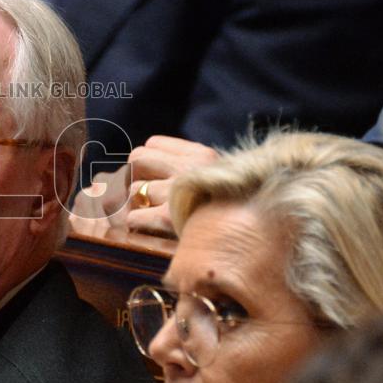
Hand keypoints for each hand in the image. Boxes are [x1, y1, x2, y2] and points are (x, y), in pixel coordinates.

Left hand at [70, 135, 217, 237]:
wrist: (249, 239)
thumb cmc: (228, 211)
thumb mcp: (215, 180)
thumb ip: (186, 167)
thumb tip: (141, 163)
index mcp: (201, 155)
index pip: (153, 144)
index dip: (147, 161)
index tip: (151, 176)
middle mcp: (189, 168)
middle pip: (137, 158)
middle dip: (134, 176)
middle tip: (141, 194)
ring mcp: (177, 192)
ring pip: (135, 189)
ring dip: (136, 203)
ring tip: (148, 214)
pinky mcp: (167, 217)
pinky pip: (133, 215)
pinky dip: (135, 223)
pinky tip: (147, 228)